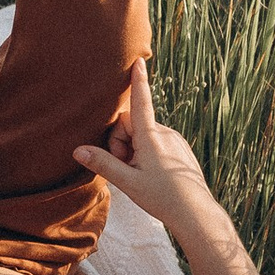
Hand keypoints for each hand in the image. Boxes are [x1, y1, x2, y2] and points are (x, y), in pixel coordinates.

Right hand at [75, 64, 232, 256]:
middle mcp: (165, 133)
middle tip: (124, 167)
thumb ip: (103, 163)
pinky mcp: (180, 149)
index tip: (138, 61)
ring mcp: (175, 140)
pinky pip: (156, 142)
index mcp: (151, 137)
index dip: (137, 82)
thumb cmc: (162, 198)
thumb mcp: (128, 182)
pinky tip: (151, 175)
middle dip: (121, 142)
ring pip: (142, 134)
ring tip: (138, 174)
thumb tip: (78, 151)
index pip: (140, 102)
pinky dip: (146, 153)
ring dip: (133, 150)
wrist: (196, 213)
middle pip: (131, 124)